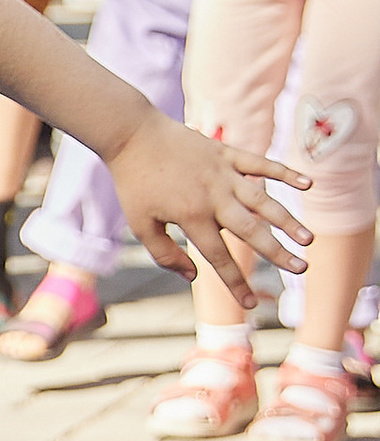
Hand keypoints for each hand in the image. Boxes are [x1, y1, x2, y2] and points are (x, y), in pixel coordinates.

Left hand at [102, 108, 309, 303]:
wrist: (133, 136)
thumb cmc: (134, 184)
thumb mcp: (140, 225)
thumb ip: (165, 254)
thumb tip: (194, 276)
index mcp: (191, 218)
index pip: (219, 258)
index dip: (235, 283)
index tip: (250, 305)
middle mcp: (213, 198)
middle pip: (251, 231)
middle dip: (277, 252)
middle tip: (301, 269)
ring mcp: (224, 175)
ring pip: (262, 201)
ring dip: (287, 220)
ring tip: (308, 238)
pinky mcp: (227, 154)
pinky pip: (261, 164)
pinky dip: (285, 173)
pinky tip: (307, 184)